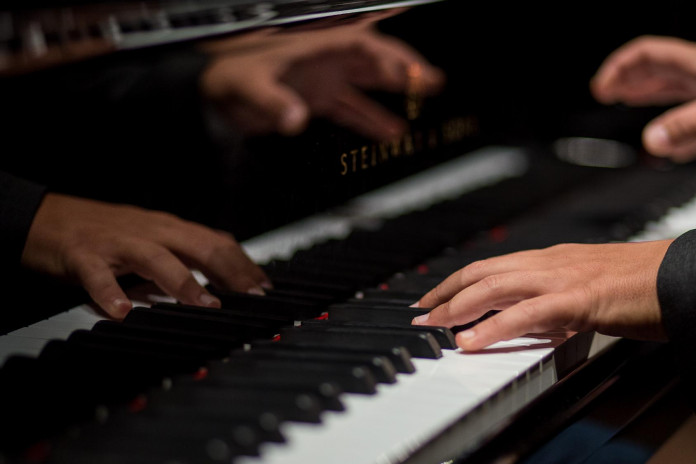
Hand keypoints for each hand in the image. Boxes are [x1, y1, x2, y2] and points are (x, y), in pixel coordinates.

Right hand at [21, 193, 271, 318]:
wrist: (45, 217)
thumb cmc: (104, 234)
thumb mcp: (152, 244)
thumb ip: (184, 262)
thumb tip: (223, 287)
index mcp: (170, 230)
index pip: (218, 244)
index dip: (245, 266)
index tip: (266, 290)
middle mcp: (151, 231)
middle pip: (200, 246)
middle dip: (232, 272)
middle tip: (253, 299)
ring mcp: (118, 242)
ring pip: (158, 258)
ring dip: (186, 283)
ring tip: (207, 305)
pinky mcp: (83, 254)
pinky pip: (98, 274)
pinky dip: (110, 293)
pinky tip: (121, 312)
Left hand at [199, 23, 443, 139]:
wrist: (210, 95)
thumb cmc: (227, 77)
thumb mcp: (246, 86)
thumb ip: (271, 102)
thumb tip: (295, 118)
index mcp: (316, 45)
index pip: (363, 46)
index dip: (391, 59)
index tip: (414, 74)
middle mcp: (325, 58)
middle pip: (374, 59)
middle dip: (405, 70)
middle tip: (434, 83)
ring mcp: (324, 78)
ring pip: (367, 83)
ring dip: (394, 94)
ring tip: (423, 105)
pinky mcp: (318, 99)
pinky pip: (352, 108)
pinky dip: (371, 120)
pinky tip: (390, 133)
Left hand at [412, 241, 672, 350]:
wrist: (688, 276)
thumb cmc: (648, 286)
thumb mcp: (591, 293)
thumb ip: (559, 305)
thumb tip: (532, 325)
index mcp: (554, 259)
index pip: (493, 265)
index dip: (458, 281)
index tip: (435, 298)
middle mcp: (551, 262)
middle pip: (483, 270)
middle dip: (446, 292)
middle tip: (420, 312)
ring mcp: (564, 277)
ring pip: (495, 286)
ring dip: (457, 306)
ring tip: (433, 325)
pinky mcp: (579, 299)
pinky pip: (525, 314)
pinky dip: (492, 329)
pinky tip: (470, 342)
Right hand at [590, 36, 695, 163]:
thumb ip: (687, 126)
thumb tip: (650, 140)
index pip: (649, 54)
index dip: (621, 67)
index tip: (602, 88)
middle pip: (657, 71)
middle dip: (628, 80)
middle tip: (605, 93)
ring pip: (671, 95)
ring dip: (646, 101)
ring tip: (626, 105)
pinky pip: (690, 123)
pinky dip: (674, 134)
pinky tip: (669, 147)